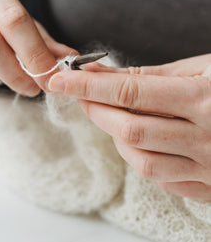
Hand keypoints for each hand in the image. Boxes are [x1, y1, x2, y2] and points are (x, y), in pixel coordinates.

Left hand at [48, 54, 210, 200]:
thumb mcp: (202, 69)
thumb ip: (150, 77)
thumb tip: (102, 73)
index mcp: (205, 99)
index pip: (130, 93)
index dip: (89, 86)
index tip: (60, 79)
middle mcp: (207, 136)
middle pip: (130, 129)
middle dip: (95, 111)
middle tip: (80, 95)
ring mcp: (209, 166)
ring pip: (141, 161)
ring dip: (116, 138)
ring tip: (113, 119)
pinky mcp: (209, 187)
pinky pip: (162, 178)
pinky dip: (141, 159)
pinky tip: (142, 142)